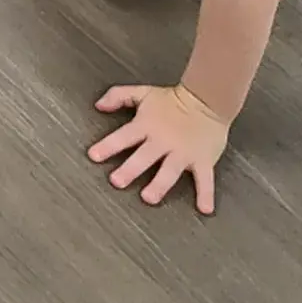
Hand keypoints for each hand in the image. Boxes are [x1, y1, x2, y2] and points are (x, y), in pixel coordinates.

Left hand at [89, 84, 228, 213]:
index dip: (108, 146)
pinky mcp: (202, 160)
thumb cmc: (172, 99)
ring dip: (159, 184)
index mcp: (146, 126)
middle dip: (130, 169)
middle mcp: (163, 141)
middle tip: (116, 182)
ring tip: (148, 198)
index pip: (123, 137)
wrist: (207, 99)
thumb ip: (118, 96)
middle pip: (144, 157)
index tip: (94, 156)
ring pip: (170, 171)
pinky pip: (205, 179)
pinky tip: (204, 209)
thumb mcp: (143, 93)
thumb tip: (98, 105)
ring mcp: (183, 152)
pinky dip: (206, 193)